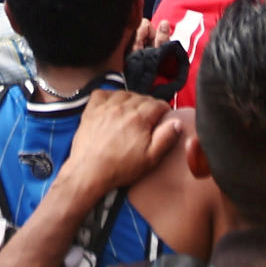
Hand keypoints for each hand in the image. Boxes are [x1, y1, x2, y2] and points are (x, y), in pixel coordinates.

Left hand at [64, 91, 178, 194]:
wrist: (89, 173)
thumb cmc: (120, 168)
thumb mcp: (150, 159)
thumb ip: (166, 138)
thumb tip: (176, 122)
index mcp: (139, 118)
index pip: (158, 104)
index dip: (164, 110)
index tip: (164, 118)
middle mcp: (122, 107)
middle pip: (142, 98)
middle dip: (149, 106)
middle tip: (150, 119)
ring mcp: (105, 108)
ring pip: (124, 94)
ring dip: (132, 100)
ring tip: (133, 112)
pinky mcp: (91, 111)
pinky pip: (102, 93)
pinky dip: (110, 96)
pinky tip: (113, 105)